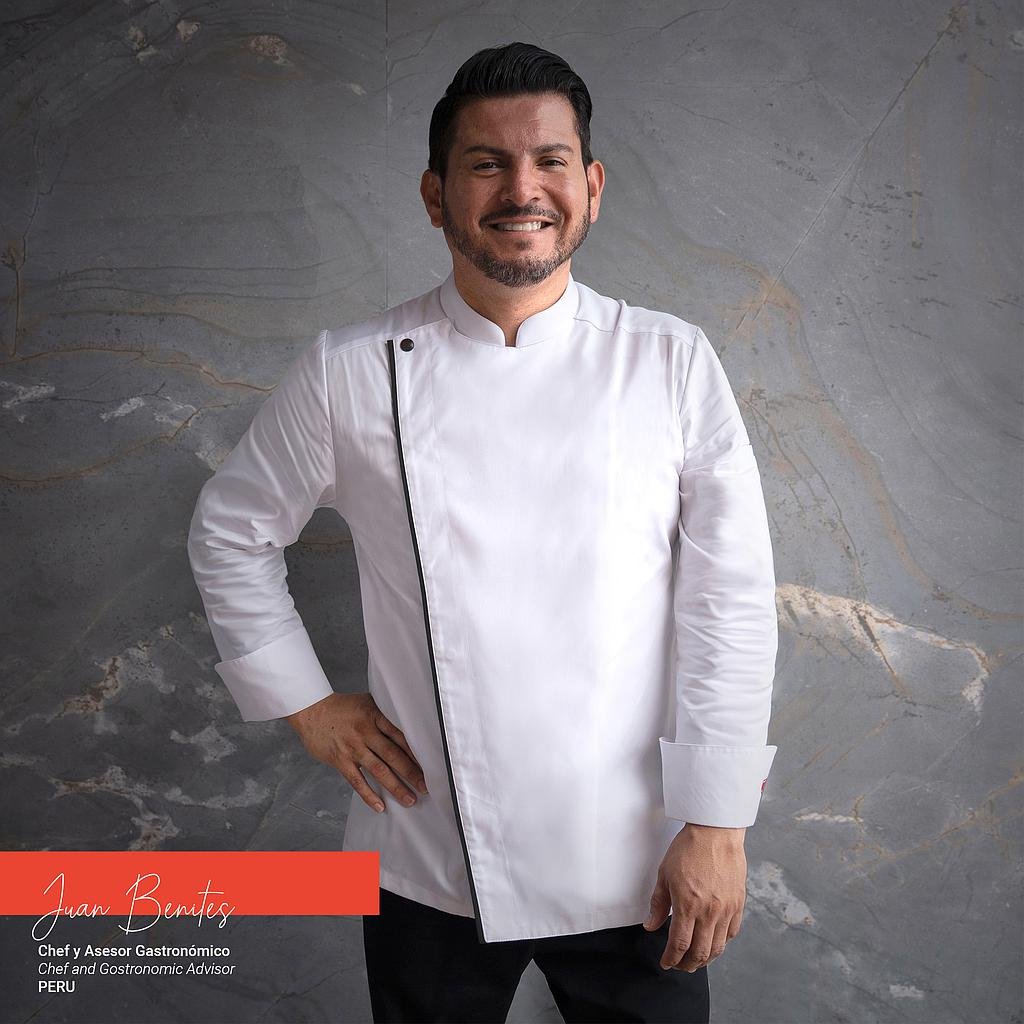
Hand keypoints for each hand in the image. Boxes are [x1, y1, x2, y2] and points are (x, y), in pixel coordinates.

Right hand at [286, 692, 428, 812]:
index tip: (431, 764)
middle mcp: (365, 732)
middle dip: (411, 772)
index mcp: (375, 716)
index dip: (416, 751)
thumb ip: (386, 714)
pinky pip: (357, 781)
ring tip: (410, 800)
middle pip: (393, 754)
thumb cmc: (342, 707)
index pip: (400, 735)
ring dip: (395, 787)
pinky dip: (369, 795)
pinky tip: (380, 806)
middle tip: (426, 787)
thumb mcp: (367, 702)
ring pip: (378, 770)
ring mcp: (352, 748)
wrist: (311, 710)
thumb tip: (410, 724)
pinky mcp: (340, 761)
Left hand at [644, 823, 746, 971]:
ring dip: (705, 959)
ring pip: (717, 947)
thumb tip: (651, 925)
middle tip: (679, 965)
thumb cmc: (689, 848)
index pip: (679, 944)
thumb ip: (658, 904)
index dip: (671, 958)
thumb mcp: (664, 874)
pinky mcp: (738, 904)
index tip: (666, 962)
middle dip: (687, 965)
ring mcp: (726, 909)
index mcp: (688, 905)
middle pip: (700, 953)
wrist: (716, 832)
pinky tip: (713, 941)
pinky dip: (722, 943)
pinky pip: (732, 933)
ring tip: (696, 959)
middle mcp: (709, 912)